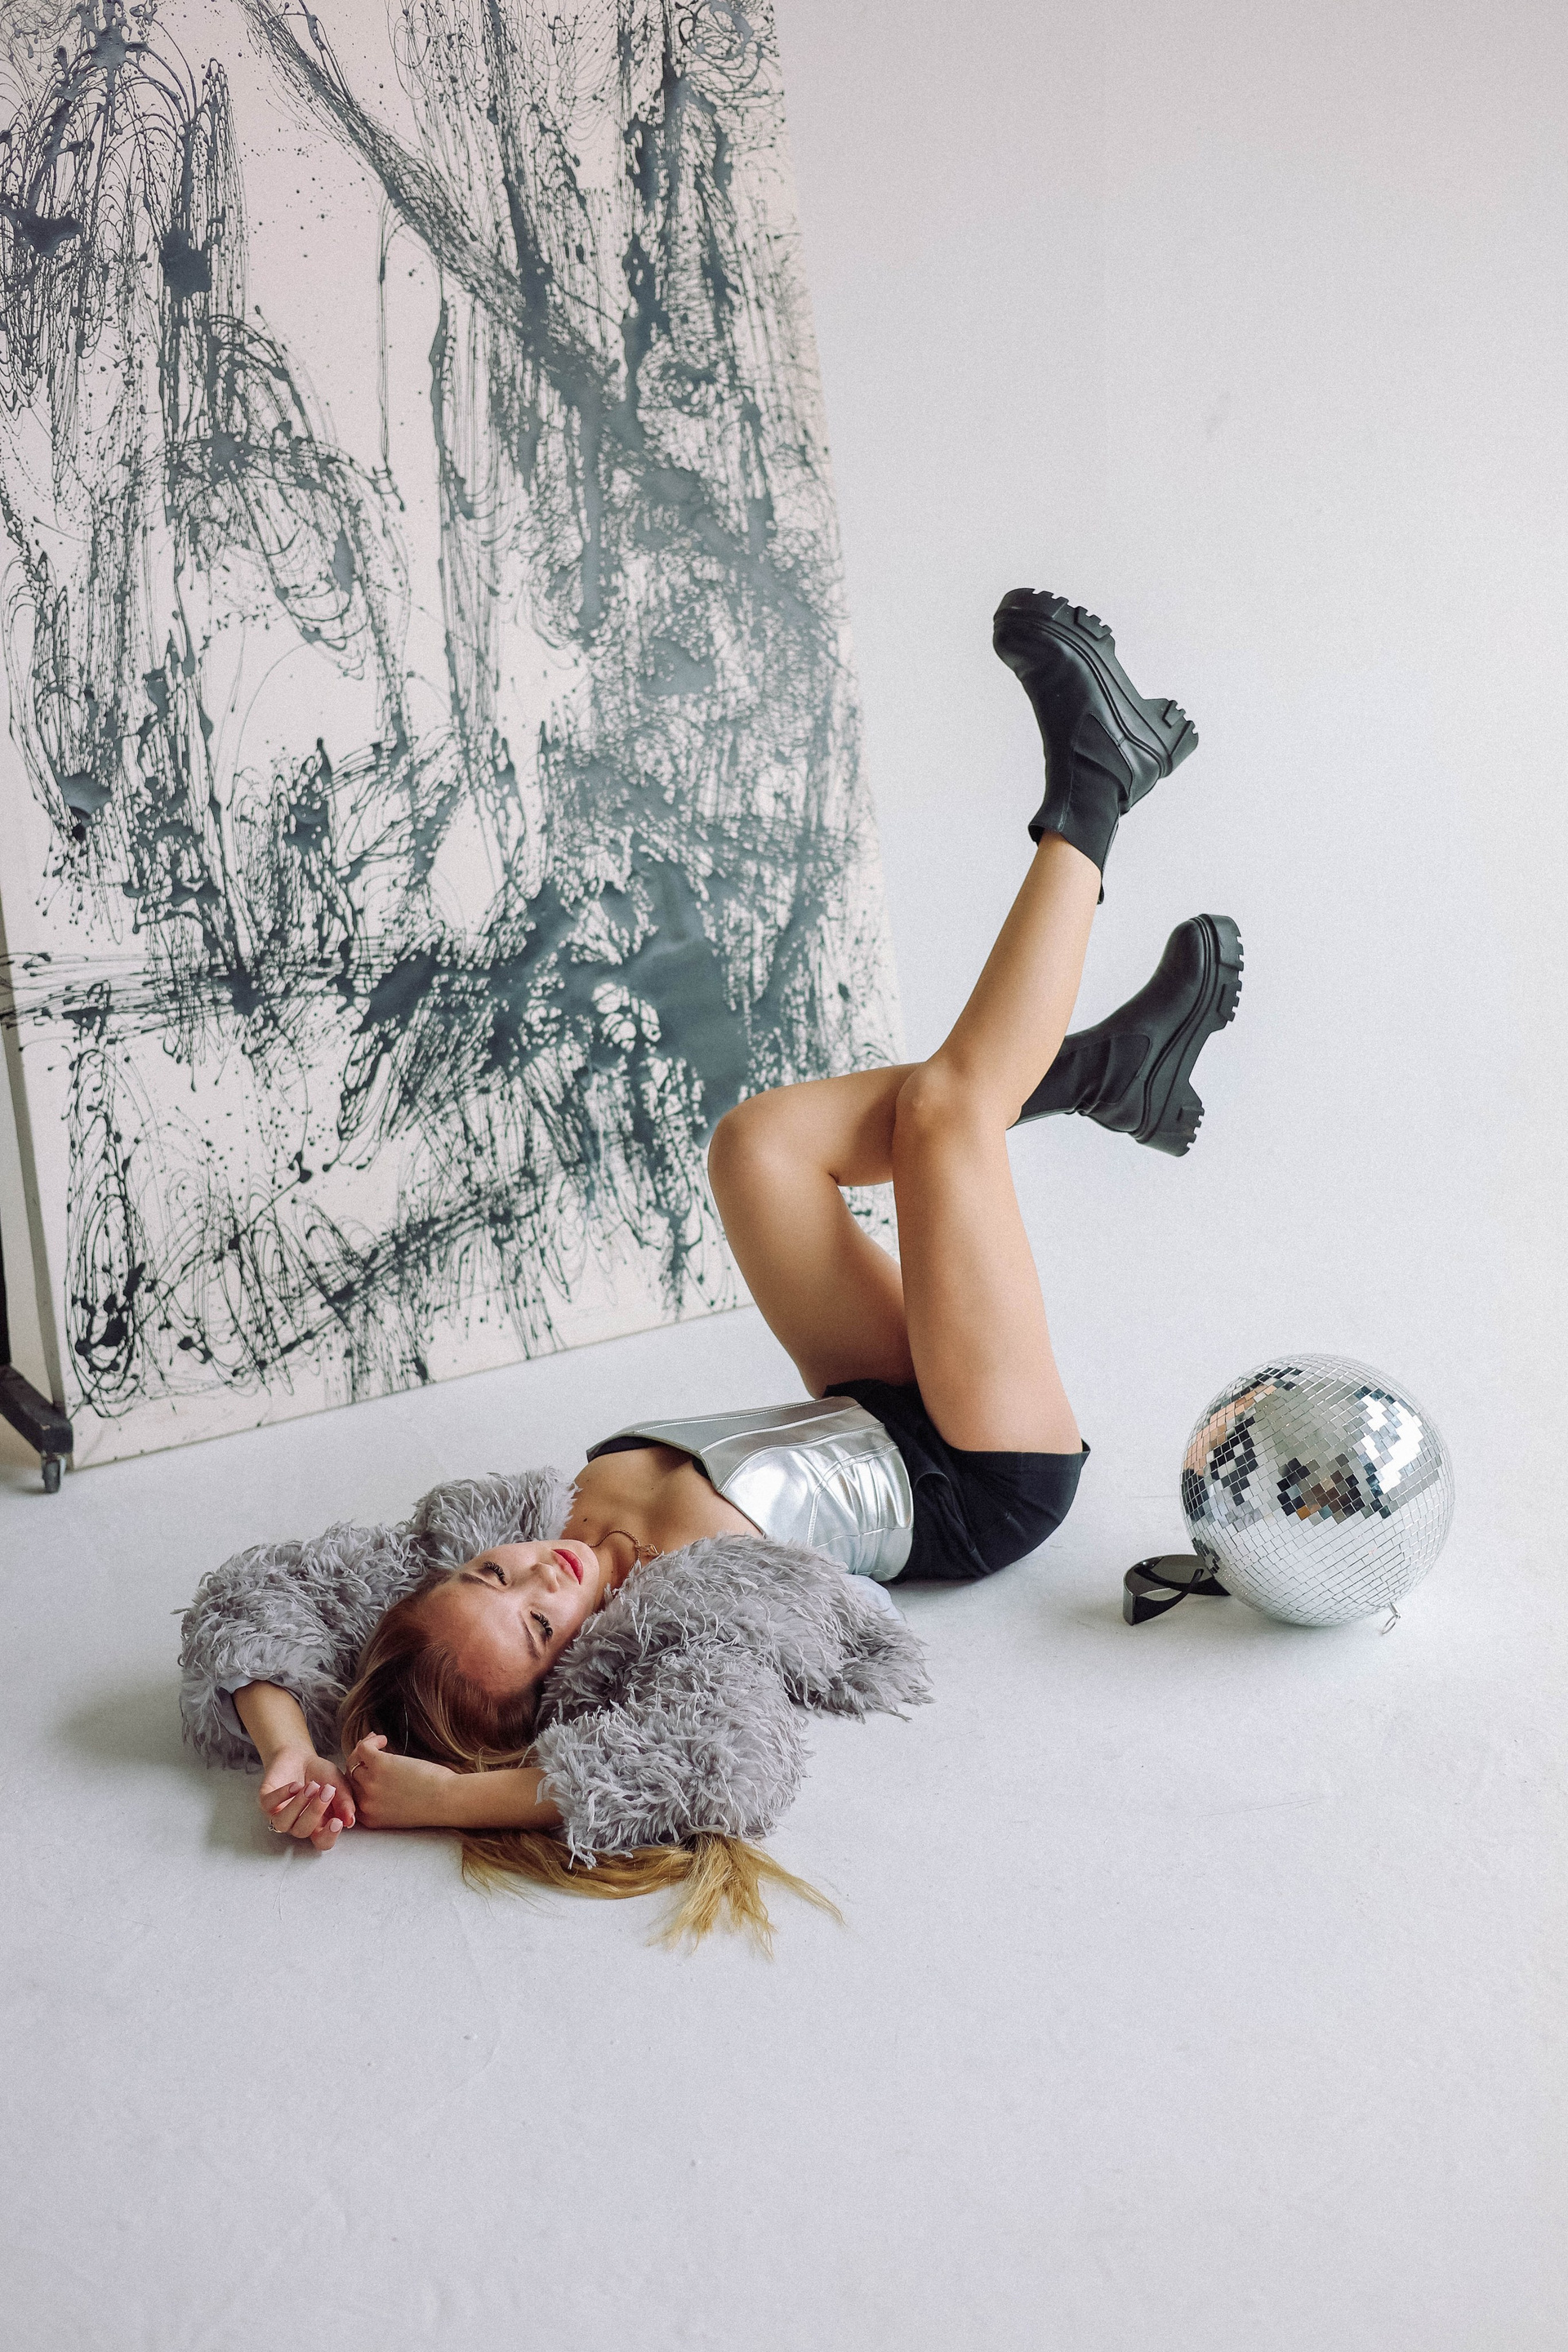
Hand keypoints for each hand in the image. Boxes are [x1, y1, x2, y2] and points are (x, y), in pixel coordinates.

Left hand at [259, 1745, 354, 1849]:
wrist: (300, 1756)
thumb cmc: (320, 1774)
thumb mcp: (338, 1784)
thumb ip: (345, 1802)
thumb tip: (350, 1821)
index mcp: (317, 1824)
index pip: (322, 1842)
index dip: (328, 1837)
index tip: (337, 1822)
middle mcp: (296, 1823)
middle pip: (302, 1831)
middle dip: (315, 1812)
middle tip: (326, 1791)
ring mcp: (279, 1813)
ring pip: (283, 1823)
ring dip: (298, 1805)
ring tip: (311, 1786)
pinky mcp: (266, 1800)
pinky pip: (269, 1805)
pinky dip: (282, 1795)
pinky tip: (295, 1785)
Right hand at [345, 1734, 460, 1829]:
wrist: (446, 1801)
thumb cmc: (431, 1804)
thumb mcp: (398, 1812)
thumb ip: (382, 1801)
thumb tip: (378, 1778)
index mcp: (368, 1817)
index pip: (352, 1796)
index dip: (356, 1780)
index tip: (364, 1768)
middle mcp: (365, 1804)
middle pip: (351, 1777)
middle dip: (358, 1762)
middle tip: (369, 1750)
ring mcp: (370, 1784)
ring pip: (354, 1761)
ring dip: (364, 1748)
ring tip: (378, 1741)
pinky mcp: (379, 1766)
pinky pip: (364, 1748)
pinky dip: (371, 1740)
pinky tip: (383, 1739)